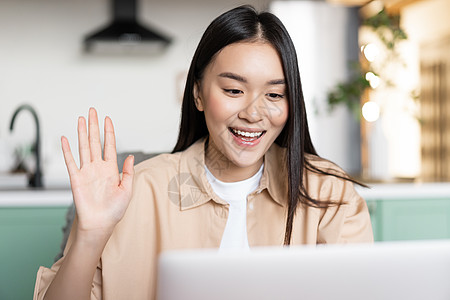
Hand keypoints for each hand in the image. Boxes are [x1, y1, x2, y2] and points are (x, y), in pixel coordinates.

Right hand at [61, 108, 133, 239]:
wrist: (100, 224)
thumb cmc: (114, 210)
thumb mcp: (127, 190)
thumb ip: (128, 172)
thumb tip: (130, 156)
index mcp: (111, 169)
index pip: (110, 145)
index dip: (109, 132)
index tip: (108, 119)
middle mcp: (98, 168)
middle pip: (95, 142)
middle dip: (94, 126)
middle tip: (92, 111)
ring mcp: (86, 172)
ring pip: (84, 147)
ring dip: (82, 133)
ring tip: (81, 119)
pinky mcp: (76, 179)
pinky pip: (71, 162)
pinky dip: (67, 150)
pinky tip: (65, 139)